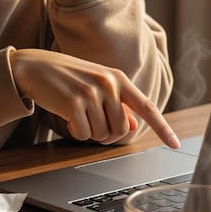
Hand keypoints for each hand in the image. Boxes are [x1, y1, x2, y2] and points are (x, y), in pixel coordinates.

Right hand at [10, 48, 179, 147]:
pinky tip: (67, 115)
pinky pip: (84, 135)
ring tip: (78, 113)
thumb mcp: (97, 85)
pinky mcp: (74, 103)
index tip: (175, 144)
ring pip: (102, 135)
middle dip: (107, 134)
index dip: (162, 128)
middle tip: (92, 122)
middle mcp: (108, 84)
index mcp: (119, 78)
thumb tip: (135, 126)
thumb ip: (118, 104)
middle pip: (121, 130)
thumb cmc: (68, 77)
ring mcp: (91, 93)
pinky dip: (76, 131)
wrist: (35, 67)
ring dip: (89, 132)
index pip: (146, 107)